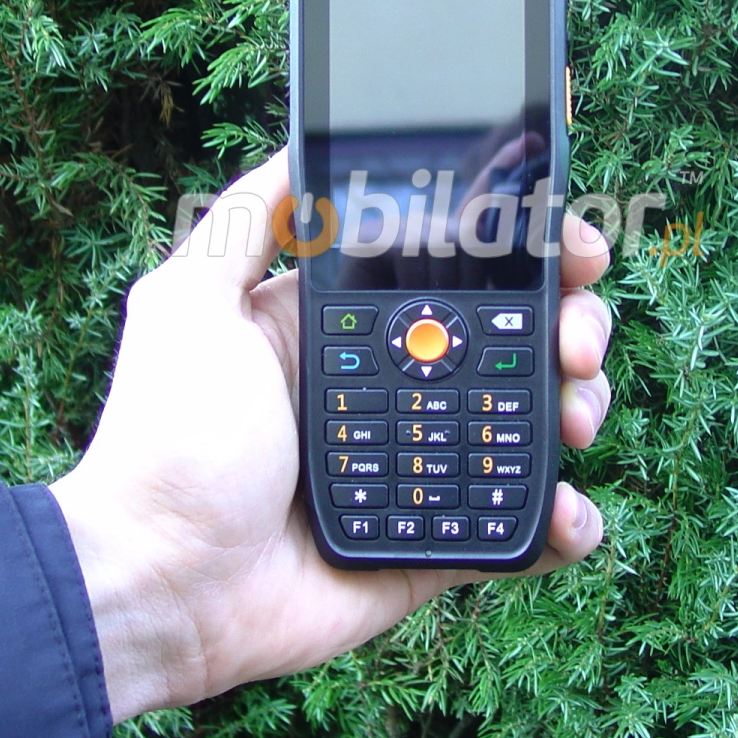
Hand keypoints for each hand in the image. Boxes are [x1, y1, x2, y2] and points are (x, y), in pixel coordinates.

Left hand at [48, 150, 612, 721]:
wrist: (159, 587)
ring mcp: (419, 464)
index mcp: (350, 327)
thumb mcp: (188, 305)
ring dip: (578, 406)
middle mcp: (395, 386)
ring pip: (532, 420)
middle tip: (575, 343)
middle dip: (572, 324)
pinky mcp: (432, 543)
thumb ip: (245, 225)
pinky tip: (566, 511)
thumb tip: (298, 149)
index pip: (459, 269)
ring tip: (574, 419)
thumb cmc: (166, 441)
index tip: (570, 243)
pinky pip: (515, 527)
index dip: (525, 249)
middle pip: (517, 337)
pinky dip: (561, 519)